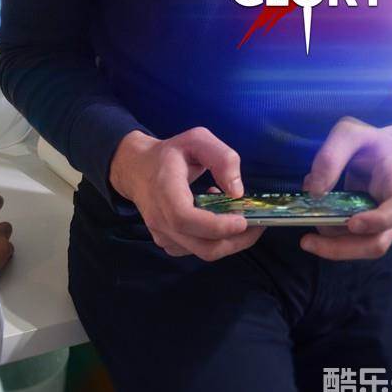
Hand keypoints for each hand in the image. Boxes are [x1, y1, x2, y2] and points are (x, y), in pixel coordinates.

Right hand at [110, 129, 264, 260]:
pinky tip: (214, 219)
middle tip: (256, 222)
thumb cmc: (169, 154)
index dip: (217, 225)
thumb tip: (237, 191)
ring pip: (203, 252)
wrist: (135, 168)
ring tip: (232, 213)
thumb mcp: (196, 140)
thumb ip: (221, 158)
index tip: (243, 220)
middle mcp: (160, 218)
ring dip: (227, 238)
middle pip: (203, 246)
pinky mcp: (166, 242)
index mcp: (164, 190)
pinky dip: (214, 240)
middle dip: (237, 240)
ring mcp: (161, 234)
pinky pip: (196, 251)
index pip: (185, 218)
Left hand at [301, 117, 391, 259]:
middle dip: (342, 248)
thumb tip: (314, 192)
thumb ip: (330, 157)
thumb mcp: (349, 133)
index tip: (352, 223)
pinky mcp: (363, 226)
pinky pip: (347, 240)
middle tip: (306, 242)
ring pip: (361, 247)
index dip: (379, 220)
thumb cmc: (369, 142)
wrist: (382, 150)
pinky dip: (327, 234)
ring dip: (330, 244)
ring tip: (305, 226)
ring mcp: (380, 223)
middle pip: (378, 242)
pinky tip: (312, 216)